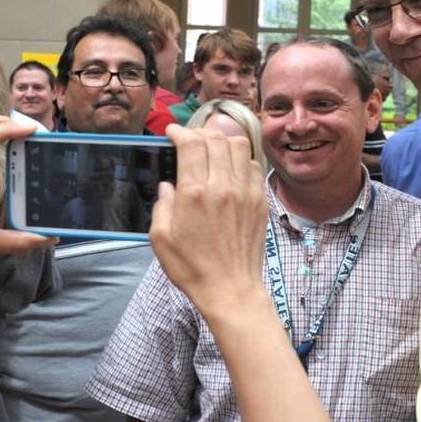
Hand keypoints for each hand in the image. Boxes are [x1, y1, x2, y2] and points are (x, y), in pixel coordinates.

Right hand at [149, 124, 267, 318]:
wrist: (230, 289)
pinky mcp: (259, 201)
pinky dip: (241, 159)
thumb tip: (167, 186)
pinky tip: (231, 169)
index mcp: (194, 193)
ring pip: (239, 145)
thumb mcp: (160, 239)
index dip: (179, 132)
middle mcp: (222, 186)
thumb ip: (161, 206)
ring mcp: (245, 192)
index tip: (172, 133)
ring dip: (222, 141)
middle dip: (199, 132)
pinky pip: (254, 166)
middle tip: (190, 140)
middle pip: (214, 138)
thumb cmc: (192, 268)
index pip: (190, 144)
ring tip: (212, 148)